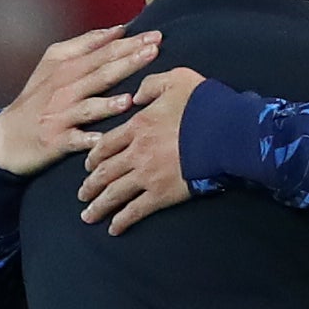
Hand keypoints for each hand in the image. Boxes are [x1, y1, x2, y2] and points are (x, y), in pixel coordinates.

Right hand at [0, 26, 160, 176]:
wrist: (7, 136)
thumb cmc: (39, 98)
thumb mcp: (54, 64)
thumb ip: (86, 45)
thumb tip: (118, 29)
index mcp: (66, 66)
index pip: (102, 51)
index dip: (128, 43)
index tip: (155, 35)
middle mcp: (63, 88)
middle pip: (100, 73)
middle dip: (127, 62)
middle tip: (154, 52)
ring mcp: (60, 115)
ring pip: (88, 107)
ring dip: (107, 104)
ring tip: (129, 100)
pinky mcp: (56, 140)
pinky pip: (75, 140)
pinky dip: (87, 139)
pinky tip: (101, 139)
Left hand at [81, 68, 209, 233]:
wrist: (226, 132)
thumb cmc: (205, 105)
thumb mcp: (176, 79)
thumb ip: (151, 85)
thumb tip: (136, 96)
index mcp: (138, 125)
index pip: (107, 143)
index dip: (95, 156)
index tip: (88, 166)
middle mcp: (136, 152)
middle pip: (105, 171)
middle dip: (91, 185)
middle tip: (82, 195)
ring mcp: (147, 174)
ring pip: (114, 192)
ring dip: (99, 205)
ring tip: (89, 216)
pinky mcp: (162, 193)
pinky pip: (136, 209)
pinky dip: (122, 221)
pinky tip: (114, 229)